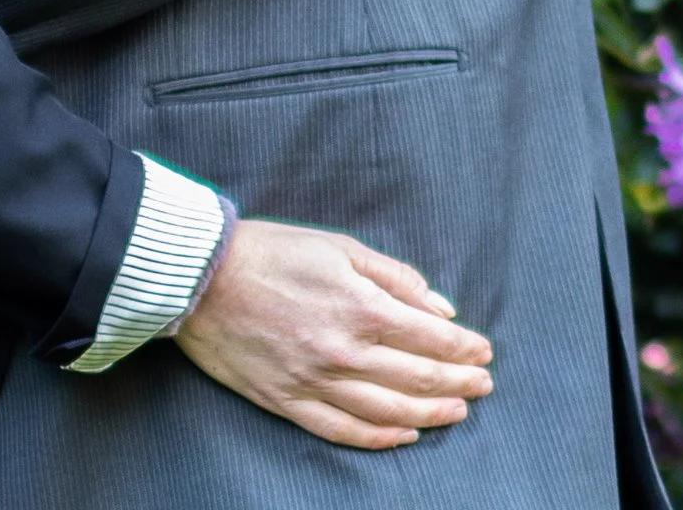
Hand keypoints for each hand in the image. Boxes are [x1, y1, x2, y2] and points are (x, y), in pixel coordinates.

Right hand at [175, 219, 493, 449]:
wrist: (199, 276)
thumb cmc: (268, 251)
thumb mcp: (336, 245)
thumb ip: (393, 276)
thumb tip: (440, 308)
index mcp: (359, 306)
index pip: (430, 337)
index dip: (464, 347)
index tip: (483, 351)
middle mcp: (344, 350)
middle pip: (419, 377)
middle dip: (459, 381)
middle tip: (483, 384)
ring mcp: (316, 381)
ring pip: (390, 410)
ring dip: (432, 413)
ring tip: (457, 410)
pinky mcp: (289, 401)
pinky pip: (344, 430)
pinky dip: (381, 437)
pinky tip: (404, 434)